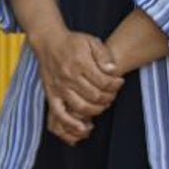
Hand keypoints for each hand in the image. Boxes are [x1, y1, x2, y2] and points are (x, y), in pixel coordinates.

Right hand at [30, 27, 123, 141]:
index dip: (116, 85)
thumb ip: (104, 55)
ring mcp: (60, 87)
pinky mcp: (51, 94)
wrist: (48, 42)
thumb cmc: (72, 42)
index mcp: (80, 63)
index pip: (104, 82)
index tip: (119, 82)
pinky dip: (71, 123)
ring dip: (96, 110)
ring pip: (81, 107)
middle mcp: (69, 76)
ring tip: (103, 105)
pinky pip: (60, 113)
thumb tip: (113, 70)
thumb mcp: (91, 41)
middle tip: (112, 94)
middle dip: (109, 98)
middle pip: (95, 96)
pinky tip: (82, 127)